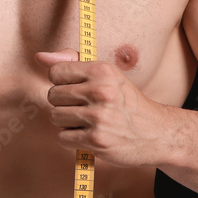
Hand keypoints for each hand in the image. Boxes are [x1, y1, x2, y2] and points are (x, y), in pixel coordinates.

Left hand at [36, 48, 166, 167]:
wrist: (157, 133)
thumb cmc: (126, 102)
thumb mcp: (107, 75)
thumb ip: (73, 62)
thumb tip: (40, 57)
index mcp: (103, 71)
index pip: (56, 72)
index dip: (61, 82)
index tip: (76, 88)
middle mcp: (101, 91)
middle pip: (53, 96)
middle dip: (64, 104)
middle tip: (85, 108)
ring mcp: (99, 116)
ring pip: (55, 117)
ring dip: (67, 123)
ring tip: (88, 122)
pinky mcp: (97, 140)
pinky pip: (62, 137)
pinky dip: (72, 140)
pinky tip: (89, 136)